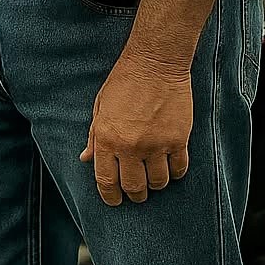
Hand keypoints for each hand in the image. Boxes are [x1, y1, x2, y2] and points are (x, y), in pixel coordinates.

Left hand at [80, 50, 192, 205]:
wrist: (154, 64)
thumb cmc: (123, 82)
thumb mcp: (100, 106)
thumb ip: (94, 135)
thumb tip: (86, 158)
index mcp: (107, 137)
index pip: (106, 180)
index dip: (110, 196)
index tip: (114, 200)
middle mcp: (131, 146)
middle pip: (134, 188)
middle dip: (134, 194)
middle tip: (135, 191)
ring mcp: (156, 145)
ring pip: (158, 183)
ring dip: (154, 184)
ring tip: (151, 175)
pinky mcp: (178, 140)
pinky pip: (178, 170)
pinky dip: (174, 172)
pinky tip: (169, 165)